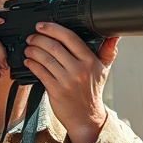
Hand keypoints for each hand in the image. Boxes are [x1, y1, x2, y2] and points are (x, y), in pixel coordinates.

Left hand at [23, 22, 118, 142]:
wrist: (86, 117)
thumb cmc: (92, 92)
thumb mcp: (103, 70)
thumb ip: (107, 52)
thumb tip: (114, 37)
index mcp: (90, 61)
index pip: (70, 37)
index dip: (53, 29)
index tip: (42, 25)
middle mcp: (79, 69)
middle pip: (54, 46)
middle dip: (39, 39)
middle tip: (31, 37)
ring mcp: (67, 80)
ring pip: (45, 58)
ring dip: (33, 51)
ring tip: (28, 48)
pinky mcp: (56, 90)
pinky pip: (40, 72)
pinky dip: (32, 64)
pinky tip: (28, 61)